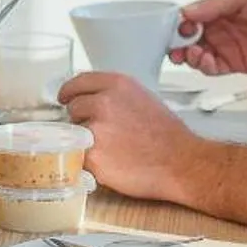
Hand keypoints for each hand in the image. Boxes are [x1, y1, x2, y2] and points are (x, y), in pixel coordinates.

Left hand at [59, 72, 195, 202]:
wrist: (182, 163)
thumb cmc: (168, 137)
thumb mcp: (143, 99)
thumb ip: (115, 96)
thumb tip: (93, 100)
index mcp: (116, 85)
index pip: (78, 82)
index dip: (69, 92)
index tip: (65, 98)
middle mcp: (103, 103)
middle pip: (73, 109)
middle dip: (83, 121)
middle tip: (104, 134)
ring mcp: (96, 129)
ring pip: (75, 134)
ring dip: (86, 142)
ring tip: (113, 151)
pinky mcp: (93, 155)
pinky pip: (79, 156)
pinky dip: (90, 162)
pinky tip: (112, 164)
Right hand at [169, 0, 246, 75]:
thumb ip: (215, 4)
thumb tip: (188, 11)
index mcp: (217, 9)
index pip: (189, 16)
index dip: (178, 22)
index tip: (174, 27)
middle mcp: (218, 29)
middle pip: (187, 38)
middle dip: (177, 43)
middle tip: (175, 45)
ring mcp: (225, 47)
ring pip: (196, 55)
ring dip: (189, 56)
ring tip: (192, 53)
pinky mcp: (235, 64)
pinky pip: (213, 68)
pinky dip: (204, 67)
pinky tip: (206, 61)